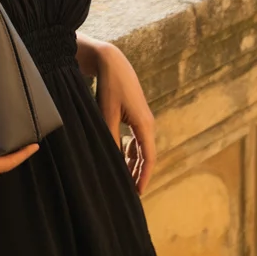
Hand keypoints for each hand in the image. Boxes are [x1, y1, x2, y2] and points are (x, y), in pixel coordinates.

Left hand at [94, 44, 156, 194]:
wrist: (112, 62)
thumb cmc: (110, 87)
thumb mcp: (107, 115)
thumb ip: (110, 139)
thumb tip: (111, 161)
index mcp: (144, 125)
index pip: (149, 158)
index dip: (144, 177)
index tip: (139, 193)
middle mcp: (147, 124)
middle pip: (146, 156)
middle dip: (139, 174)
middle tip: (131, 192)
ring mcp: (142, 120)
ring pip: (140, 148)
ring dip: (133, 164)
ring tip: (125, 180)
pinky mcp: (135, 116)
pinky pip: (135, 140)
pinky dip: (129, 152)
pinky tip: (120, 160)